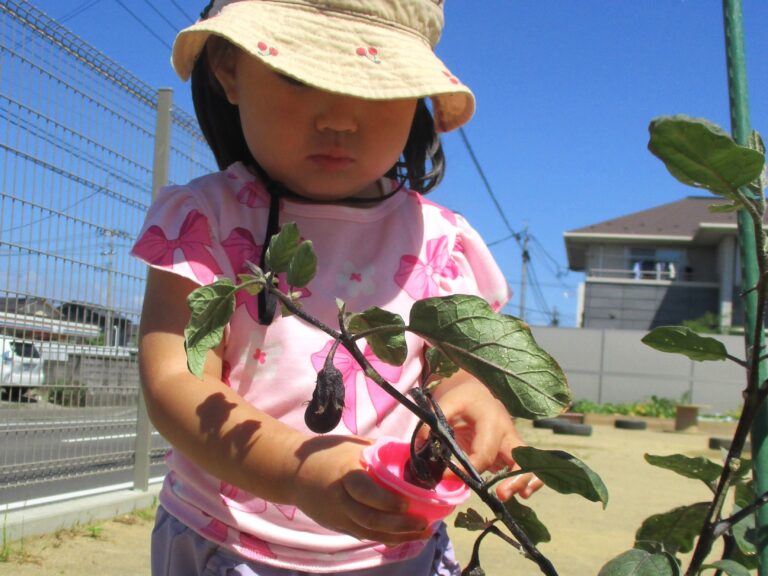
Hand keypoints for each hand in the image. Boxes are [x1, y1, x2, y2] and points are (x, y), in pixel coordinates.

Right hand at [291, 435, 432, 544]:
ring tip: (422, 534)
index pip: (365, 492)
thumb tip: (412, 454)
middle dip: (399, 525)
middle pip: (369, 519)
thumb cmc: (327, 453)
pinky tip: (403, 536)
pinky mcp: (337, 525)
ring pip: (369, 532)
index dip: (386, 500)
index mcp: (344, 474)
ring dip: (397, 536)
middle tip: (424, 524)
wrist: (292, 473)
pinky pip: (363, 535)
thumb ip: (379, 451)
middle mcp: (340, 499)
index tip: (407, 503)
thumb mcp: (352, 445)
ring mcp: (337, 516)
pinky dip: (384, 537)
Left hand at [432, 373, 542, 500]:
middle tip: (501, 494)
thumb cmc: (462, 399)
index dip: (468, 468)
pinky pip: (528, 466)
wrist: (477, 392)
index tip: (447, 476)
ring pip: (528, 462)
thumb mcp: (447, 403)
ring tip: (509, 496)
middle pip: (519, 456)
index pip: (484, 451)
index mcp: (491, 420)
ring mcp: (512, 442)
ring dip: (523, 481)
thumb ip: (433, 423)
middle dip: (514, 477)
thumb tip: (421, 445)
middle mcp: (507, 432)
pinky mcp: (511, 452)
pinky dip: (531, 480)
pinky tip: (524, 493)